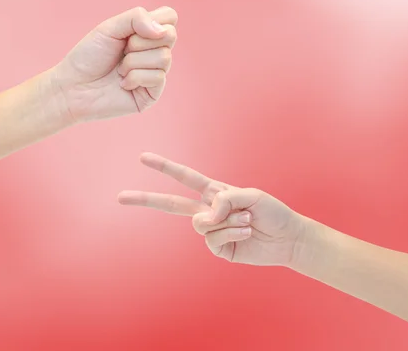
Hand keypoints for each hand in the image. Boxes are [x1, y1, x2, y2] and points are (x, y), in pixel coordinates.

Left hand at [50, 6, 177, 123]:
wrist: (73, 87)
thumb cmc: (89, 57)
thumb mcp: (110, 27)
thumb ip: (137, 18)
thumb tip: (162, 31)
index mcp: (146, 33)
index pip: (170, 17)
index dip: (155, 21)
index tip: (131, 32)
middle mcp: (154, 52)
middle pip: (170, 36)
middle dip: (140, 42)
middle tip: (122, 51)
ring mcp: (155, 73)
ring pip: (164, 57)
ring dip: (134, 62)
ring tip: (119, 70)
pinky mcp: (153, 94)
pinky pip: (158, 78)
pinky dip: (135, 78)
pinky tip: (123, 84)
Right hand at [118, 153, 309, 265]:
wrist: (287, 238)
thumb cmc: (272, 212)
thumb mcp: (251, 195)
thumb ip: (225, 199)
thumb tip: (205, 216)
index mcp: (214, 192)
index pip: (184, 177)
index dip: (164, 167)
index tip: (143, 158)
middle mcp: (209, 210)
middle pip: (171, 204)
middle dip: (146, 199)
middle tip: (120, 197)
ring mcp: (212, 230)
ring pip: (201, 224)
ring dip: (228, 220)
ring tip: (247, 221)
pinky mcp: (218, 248)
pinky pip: (213, 238)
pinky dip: (231, 232)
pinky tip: (246, 232)